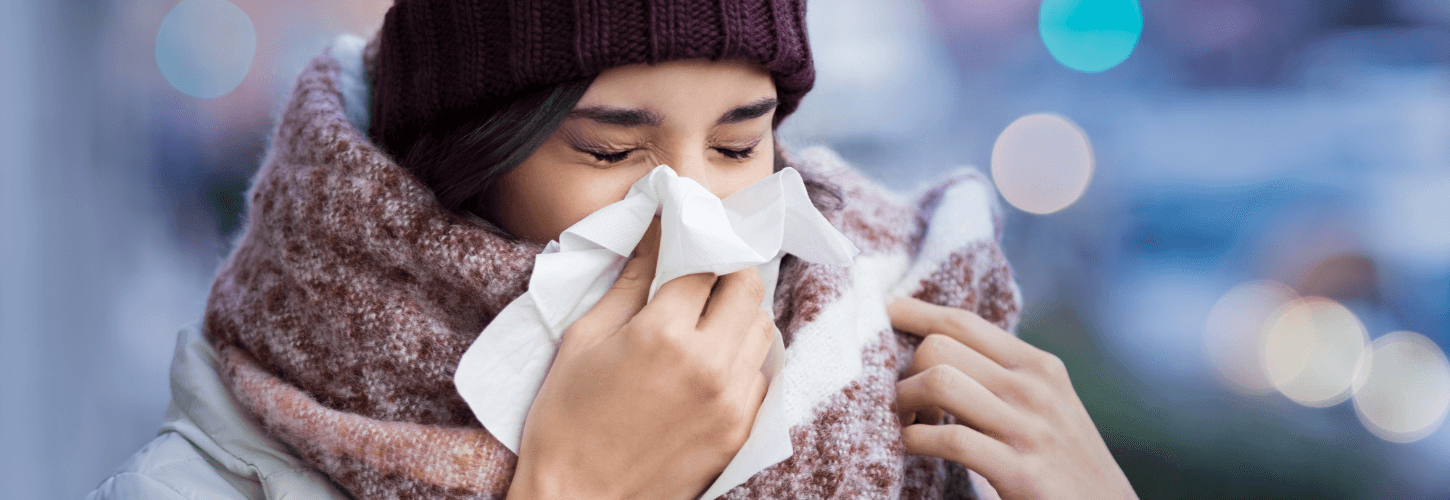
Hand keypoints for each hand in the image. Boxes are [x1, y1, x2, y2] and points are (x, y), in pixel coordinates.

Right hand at [507, 220, 774, 499]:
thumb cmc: (565, 419)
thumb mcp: (584, 338)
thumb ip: (628, 282)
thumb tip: (654, 231)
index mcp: (662, 334)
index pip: (704, 263)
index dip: (694, 243)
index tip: (686, 236)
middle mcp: (708, 364)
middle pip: (747, 288)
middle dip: (726, 272)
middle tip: (700, 276)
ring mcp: (731, 401)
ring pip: (762, 330)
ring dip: (739, 314)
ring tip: (705, 321)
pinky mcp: (739, 431)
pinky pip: (760, 375)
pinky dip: (742, 359)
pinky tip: (710, 363)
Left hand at [889, 296, 1136, 499]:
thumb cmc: (1063, 464)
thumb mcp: (1044, 408)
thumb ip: (1000, 378)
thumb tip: (935, 351)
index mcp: (1039, 367)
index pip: (964, 323)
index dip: (915, 313)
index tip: (883, 310)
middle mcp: (1036, 388)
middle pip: (940, 348)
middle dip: (903, 372)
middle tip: (899, 403)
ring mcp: (1030, 429)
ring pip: (939, 382)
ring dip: (902, 403)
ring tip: (902, 423)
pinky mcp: (1021, 471)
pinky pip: (949, 439)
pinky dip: (914, 440)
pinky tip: (910, 447)